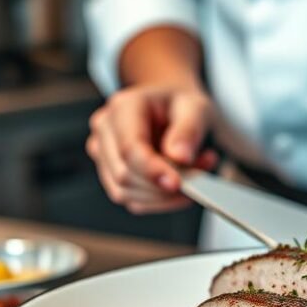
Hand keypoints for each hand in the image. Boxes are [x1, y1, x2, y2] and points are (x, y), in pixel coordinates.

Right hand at [85, 82, 218, 213]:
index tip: (178, 183)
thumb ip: (189, 129)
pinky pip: (134, 201)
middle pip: (125, 175)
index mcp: (123, 107)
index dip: (152, 170)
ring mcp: (104, 155)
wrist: (170, 107)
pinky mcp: (110, 176)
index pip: (129, 148)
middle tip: (202, 171)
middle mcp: (106, 130)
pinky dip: (162, 200)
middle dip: (165, 184)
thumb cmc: (179, 105)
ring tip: (196, 172)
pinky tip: (181, 180)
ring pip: (128, 193)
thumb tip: (180, 157)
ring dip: (166, 195)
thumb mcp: (196, 107)